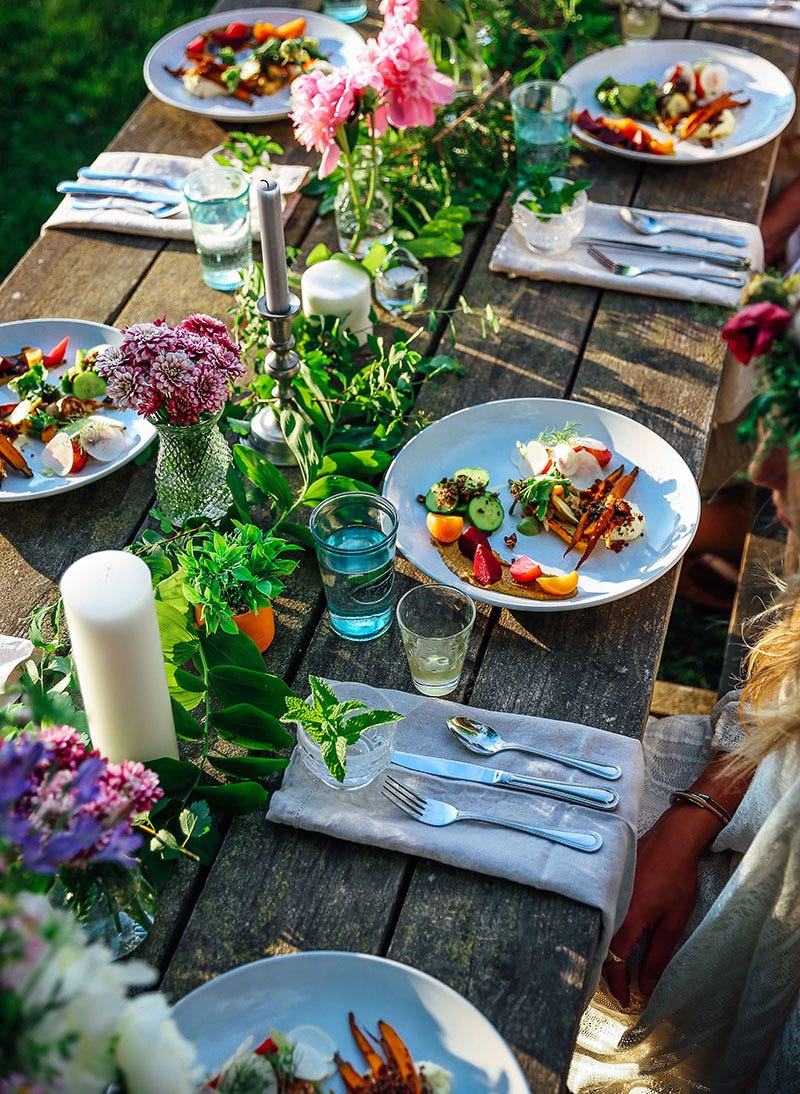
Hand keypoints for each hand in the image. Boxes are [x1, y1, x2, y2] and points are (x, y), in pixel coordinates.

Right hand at [603, 807, 708, 1006]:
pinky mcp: (605, 881)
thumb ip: (658, 956)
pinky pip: (599, 912)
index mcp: (628, 918)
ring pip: (597, 930)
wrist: (672, 838)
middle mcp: (611, 905)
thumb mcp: (673, 921)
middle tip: (620, 989)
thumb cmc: (677, 878)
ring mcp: (606, 891)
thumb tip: (646, 986)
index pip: (614, 960)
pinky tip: (612, 939)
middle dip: (608, 973)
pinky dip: (603, 931)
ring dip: (604, 952)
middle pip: (600, 947)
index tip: (627, 1000)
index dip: (618, 984)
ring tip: (617, 969)